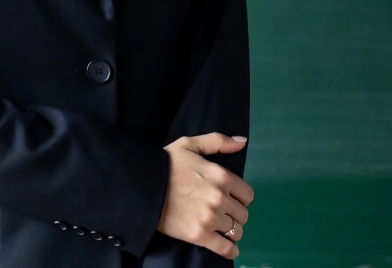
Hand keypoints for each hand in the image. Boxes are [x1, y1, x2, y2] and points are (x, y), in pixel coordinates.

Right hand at [156, 132, 253, 259]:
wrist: (144, 185)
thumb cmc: (167, 162)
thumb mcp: (190, 144)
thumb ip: (218, 141)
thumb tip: (243, 141)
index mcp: (221, 176)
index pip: (247, 195)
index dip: (239, 196)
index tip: (230, 197)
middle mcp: (220, 198)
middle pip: (243, 214)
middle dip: (235, 213)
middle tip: (222, 211)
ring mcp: (210, 219)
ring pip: (236, 232)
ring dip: (231, 230)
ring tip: (221, 227)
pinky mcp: (200, 236)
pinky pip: (226, 249)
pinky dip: (230, 250)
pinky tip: (227, 246)